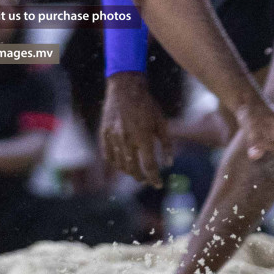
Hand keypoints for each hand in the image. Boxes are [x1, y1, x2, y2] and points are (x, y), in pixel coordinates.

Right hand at [99, 72, 171, 186]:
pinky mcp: (104, 134)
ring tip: (135, 172)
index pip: (149, 166)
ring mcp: (113, 137)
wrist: (125, 88)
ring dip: (128, 172)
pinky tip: (121, 164)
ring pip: (119, 164)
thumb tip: (169, 164)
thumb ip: (167, 145)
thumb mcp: (162, 123)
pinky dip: (115, 163)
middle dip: (141, 178)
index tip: (158, 185)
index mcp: (143, 137)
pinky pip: (107, 155)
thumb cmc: (147, 105)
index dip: (154, 179)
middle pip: (133, 169)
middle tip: (146, 181)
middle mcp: (127, 140)